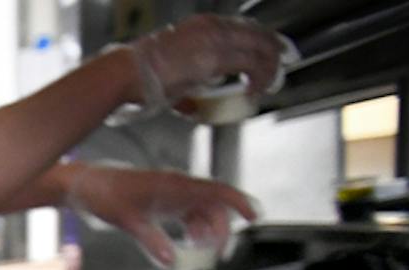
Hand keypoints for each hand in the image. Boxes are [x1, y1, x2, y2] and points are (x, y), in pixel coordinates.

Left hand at [66, 166, 255, 268]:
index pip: (217, 191)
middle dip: (221, 230)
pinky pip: (188, 215)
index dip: (239, 202)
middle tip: (218, 255)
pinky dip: (192, 230)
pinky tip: (188, 243)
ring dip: (206, 232)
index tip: (254, 217)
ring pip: (201, 213)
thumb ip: (151, 241)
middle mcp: (178, 188)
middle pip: (213, 207)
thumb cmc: (105, 195)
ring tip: (201, 252)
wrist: (87, 185)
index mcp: (175, 186)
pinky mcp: (164, 202)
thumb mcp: (127, 220)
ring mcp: (172, 195)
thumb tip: (171, 260)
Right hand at [123, 15, 287, 113]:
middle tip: (281, 67)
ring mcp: (216, 41)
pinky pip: (250, 65)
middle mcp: (214, 27)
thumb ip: (191, 82)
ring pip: (261, 48)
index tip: (272, 53)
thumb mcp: (175, 68)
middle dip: (275, 51)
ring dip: (269, 67)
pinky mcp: (216, 59)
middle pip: (259, 34)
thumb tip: (195, 105)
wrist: (127, 72)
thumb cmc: (142, 73)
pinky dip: (258, 78)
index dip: (263, 41)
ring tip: (268, 83)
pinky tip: (255, 90)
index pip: (245, 27)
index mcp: (204, 24)